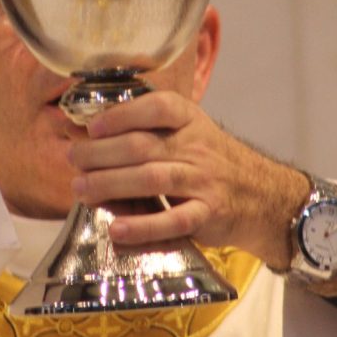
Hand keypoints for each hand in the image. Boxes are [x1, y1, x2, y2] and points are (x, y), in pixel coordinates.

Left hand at [68, 90, 309, 267]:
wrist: (262, 195)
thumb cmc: (210, 161)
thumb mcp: (187, 132)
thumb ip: (146, 129)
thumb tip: (85, 131)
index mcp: (190, 120)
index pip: (156, 107)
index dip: (121, 116)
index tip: (91, 127)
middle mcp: (196, 147)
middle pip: (142, 146)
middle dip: (100, 154)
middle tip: (73, 161)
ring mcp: (203, 181)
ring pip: (152, 179)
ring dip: (111, 184)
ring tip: (81, 190)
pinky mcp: (207, 214)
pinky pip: (173, 221)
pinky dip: (143, 226)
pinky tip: (116, 228)